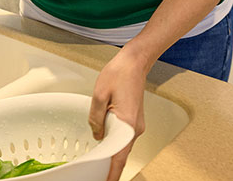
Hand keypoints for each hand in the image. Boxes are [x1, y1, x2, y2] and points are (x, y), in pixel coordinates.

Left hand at [88, 47, 148, 180]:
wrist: (134, 62)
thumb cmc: (119, 74)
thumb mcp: (99, 95)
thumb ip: (95, 118)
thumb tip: (97, 135)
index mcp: (127, 123)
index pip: (119, 156)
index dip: (112, 172)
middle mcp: (136, 127)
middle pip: (121, 153)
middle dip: (109, 165)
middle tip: (95, 173)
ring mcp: (136, 125)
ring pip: (122, 145)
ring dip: (111, 153)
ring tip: (97, 161)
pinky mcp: (134, 120)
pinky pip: (123, 137)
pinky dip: (114, 143)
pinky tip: (104, 143)